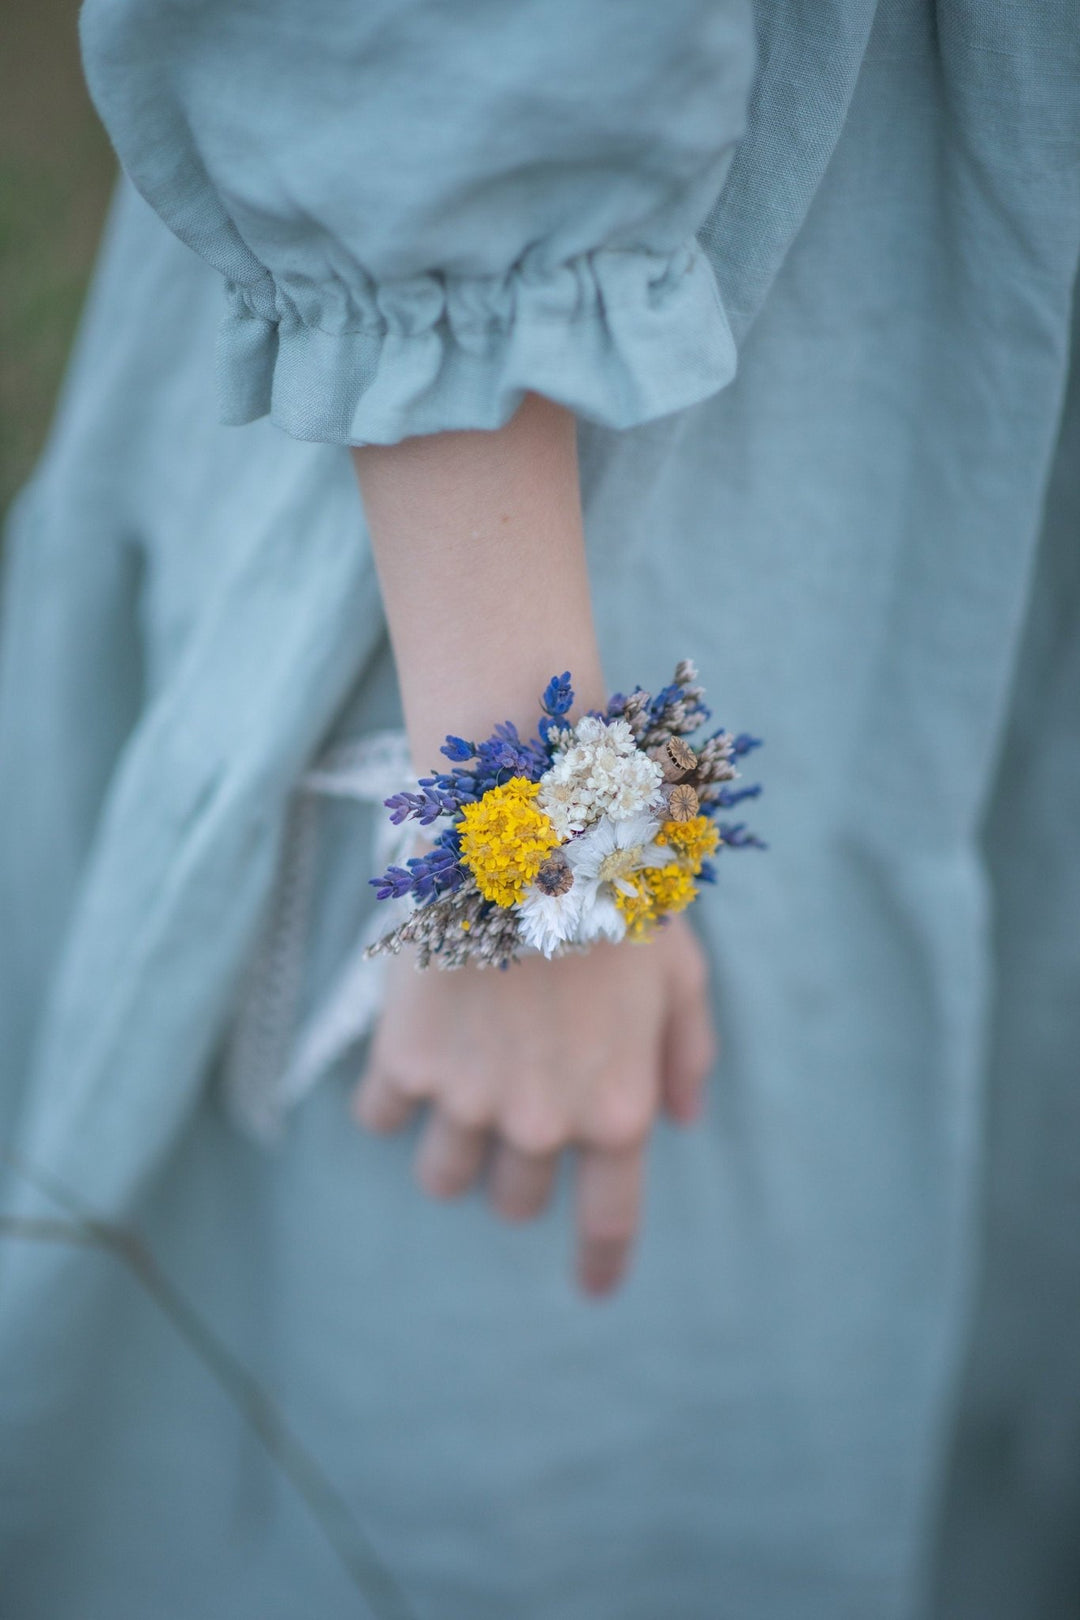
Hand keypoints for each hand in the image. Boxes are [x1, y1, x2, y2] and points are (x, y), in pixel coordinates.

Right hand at [352, 915, 716, 1296]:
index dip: (598, 1264)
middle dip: (516, 1175)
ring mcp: (468, 1097)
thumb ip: (686, 1052)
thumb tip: (681, 1118)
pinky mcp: (406, 1059)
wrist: (529, 838)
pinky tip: (412, 1056)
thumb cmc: (620, 898)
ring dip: (452, 1152)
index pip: (608, 1221)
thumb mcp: (683, 972)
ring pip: (442, 1178)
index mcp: (616, 1109)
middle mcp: (542, 1122)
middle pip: (513, 1202)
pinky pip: (381, 1119)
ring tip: (459, 1096)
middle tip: (516, 1115)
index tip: (590, 1290)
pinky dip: (392, 1101)